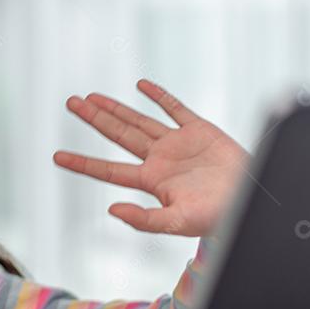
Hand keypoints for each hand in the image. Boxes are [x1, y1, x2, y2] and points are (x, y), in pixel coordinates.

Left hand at [52, 79, 247, 237]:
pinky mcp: (199, 130)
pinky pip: (175, 108)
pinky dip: (159, 96)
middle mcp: (159, 159)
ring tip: (91, 97)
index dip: (82, 163)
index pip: (107, 170)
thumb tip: (111, 210)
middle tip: (70, 103)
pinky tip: (141, 86)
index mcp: (151, 181)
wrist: (252, 201)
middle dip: (94, 119)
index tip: (56, 157)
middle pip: (118, 135)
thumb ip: (144, 219)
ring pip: (139, 120)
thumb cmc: (217, 217)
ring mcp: (178, 143)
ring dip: (116, 107)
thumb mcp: (177, 222)